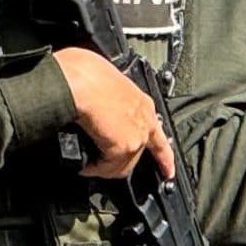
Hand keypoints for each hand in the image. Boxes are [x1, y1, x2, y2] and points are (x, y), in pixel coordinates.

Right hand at [55, 48, 171, 178]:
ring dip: (103, 166)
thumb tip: (96, 110)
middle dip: (117, 161)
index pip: (158, 134)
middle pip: (137, 153)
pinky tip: (82, 163)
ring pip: (122, 164)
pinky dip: (92, 169)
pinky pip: (107, 168)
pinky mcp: (125, 147)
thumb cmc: (82, 74)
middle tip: (98, 163)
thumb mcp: (104, 83)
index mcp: (141, 102)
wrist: (76, 80)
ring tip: (85, 162)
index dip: (163, 156)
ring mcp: (137, 135)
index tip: (168, 171)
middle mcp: (144, 119)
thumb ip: (107, 101)